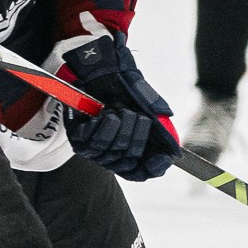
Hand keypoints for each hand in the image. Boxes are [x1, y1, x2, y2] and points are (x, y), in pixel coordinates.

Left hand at [62, 34, 175, 181]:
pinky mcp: (77, 138)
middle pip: (126, 161)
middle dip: (136, 135)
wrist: (110, 73)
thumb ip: (164, 137)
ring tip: (120, 110)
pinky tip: (105, 113)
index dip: (149, 168)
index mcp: (129, 153)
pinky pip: (91, 140)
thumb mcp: (154, 115)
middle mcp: (110, 155)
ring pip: (107, 150)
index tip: (156, 158)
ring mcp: (92, 148)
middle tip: (137, 116)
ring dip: (119, 126)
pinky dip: (103, 124)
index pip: (139, 173)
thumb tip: (171, 157)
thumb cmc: (131, 96)